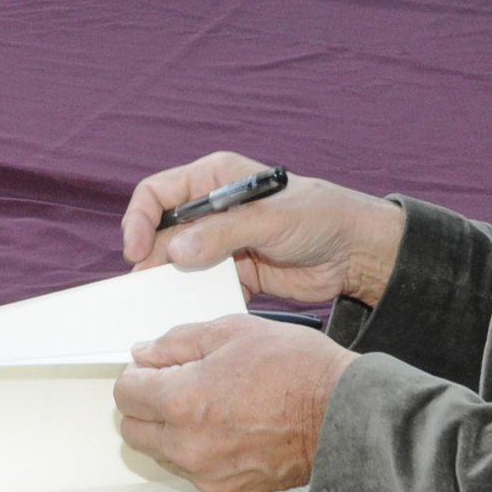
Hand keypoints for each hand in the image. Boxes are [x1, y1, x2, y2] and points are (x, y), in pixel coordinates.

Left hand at [113, 315, 351, 491]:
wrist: (344, 414)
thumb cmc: (298, 369)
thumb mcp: (232, 331)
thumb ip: (177, 342)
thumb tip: (145, 354)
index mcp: (182, 400)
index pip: (125, 393)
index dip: (139, 374)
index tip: (155, 369)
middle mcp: (188, 444)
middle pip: (133, 429)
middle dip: (146, 405)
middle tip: (176, 386)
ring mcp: (208, 473)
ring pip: (161, 454)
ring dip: (170, 432)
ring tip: (209, 408)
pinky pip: (193, 473)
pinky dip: (199, 454)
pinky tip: (226, 432)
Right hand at [120, 151, 406, 303]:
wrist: (357, 252)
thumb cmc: (319, 216)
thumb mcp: (270, 219)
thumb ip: (222, 234)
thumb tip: (175, 252)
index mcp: (213, 180)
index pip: (158, 194)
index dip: (139, 219)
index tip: (135, 250)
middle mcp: (211, 210)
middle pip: (162, 232)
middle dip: (152, 258)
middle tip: (148, 285)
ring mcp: (222, 243)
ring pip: (179, 263)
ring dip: (172, 282)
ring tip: (165, 302)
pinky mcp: (236, 272)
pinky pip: (204, 286)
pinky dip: (198, 299)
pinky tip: (197, 311)